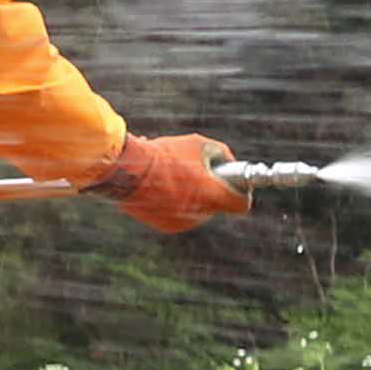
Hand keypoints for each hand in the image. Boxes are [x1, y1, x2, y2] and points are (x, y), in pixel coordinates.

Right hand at [90, 132, 246, 233]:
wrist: (128, 172)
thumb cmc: (164, 155)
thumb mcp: (196, 144)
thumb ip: (219, 154)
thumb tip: (226, 162)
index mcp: (213, 196)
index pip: (241, 204)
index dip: (241, 192)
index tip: (235, 184)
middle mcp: (201, 214)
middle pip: (214, 203)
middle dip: (208, 190)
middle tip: (195, 173)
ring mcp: (182, 222)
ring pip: (194, 208)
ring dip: (189, 196)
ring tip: (173, 176)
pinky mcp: (163, 225)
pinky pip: (175, 213)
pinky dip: (171, 202)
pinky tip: (160, 185)